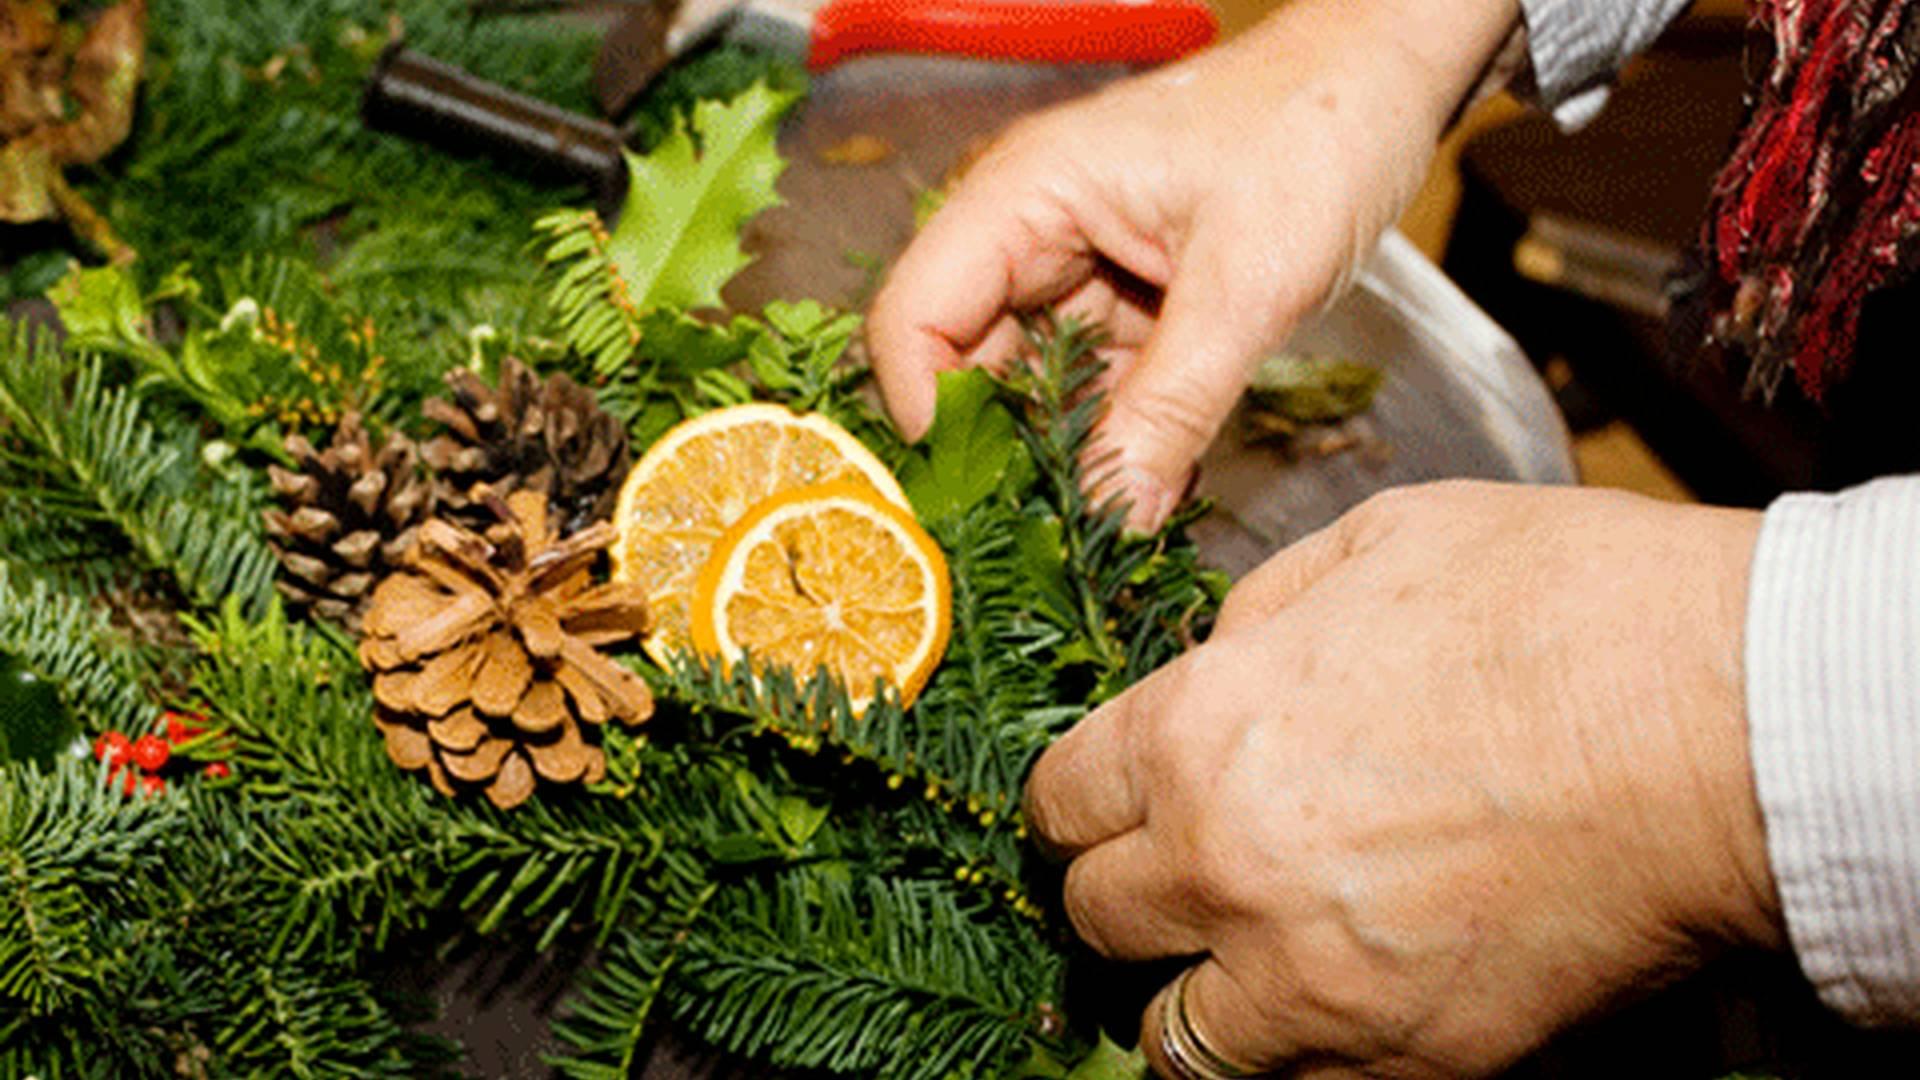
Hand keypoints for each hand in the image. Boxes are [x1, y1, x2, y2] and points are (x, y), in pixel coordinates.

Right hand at [867, 0, 1520, 530]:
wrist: (1390, 78)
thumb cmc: (1317, 127)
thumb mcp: (1246, 283)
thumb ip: (1173, 407)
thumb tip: (1116, 517)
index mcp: (1024, 195)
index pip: (914, 317)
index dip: (927, 413)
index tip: (980, 496)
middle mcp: (1032, 232)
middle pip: (962, 363)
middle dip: (999, 453)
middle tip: (1043, 538)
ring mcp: (1079, 269)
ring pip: (1031, 387)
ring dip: (1061, 458)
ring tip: (1100, 529)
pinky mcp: (1129, 302)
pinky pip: (1095, 388)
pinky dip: (1115, 442)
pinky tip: (1145, 496)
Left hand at [1025, 482, 1784, 1076]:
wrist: (1725, 723)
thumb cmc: (1560, 606)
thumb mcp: (1376, 544)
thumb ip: (1260, 615)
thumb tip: (1218, 663)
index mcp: (1199, 731)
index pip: (1060, 801)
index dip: (1074, 803)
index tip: (1097, 808)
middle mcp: (1225, 867)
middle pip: (1095, 917)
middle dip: (1122, 890)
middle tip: (1169, 874)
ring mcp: (1312, 979)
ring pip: (1175, 1037)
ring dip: (1191, 993)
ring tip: (1238, 959)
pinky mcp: (1407, 1056)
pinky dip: (1287, 1053)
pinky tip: (1325, 1000)